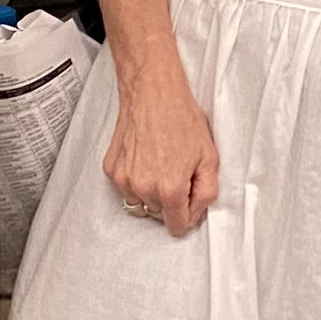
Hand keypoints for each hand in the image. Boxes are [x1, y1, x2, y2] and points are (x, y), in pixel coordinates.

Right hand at [104, 60, 220, 236]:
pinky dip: (136, 181)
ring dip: (151, 194)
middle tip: (178, 173)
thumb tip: (197, 212)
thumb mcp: (209, 158)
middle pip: (158, 215)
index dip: (187, 217)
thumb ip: (207, 193)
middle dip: (170, 201)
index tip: (189, 203)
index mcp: (169, 189)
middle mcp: (143, 188)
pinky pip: (126, 188)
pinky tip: (145, 160)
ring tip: (161, 166)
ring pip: (141, 204)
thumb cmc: (181, 119)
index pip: (177, 227)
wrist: (153, 93)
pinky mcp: (111, 169)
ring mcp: (123, 179)